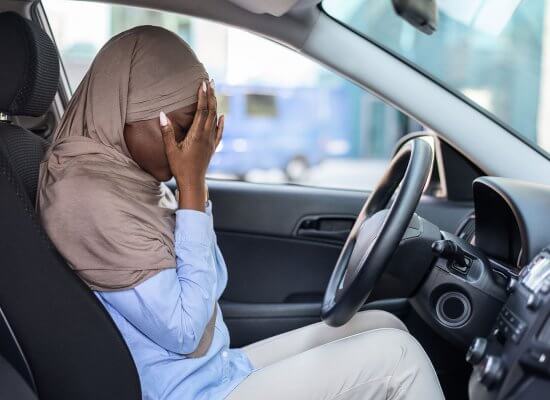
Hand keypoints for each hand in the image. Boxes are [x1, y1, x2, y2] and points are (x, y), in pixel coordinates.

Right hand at [160, 80, 223, 210]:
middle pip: (211, 111)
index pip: (202, 111)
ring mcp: (211, 142)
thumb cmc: (180, 168)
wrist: (193, 183)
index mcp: (196, 135)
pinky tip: (223, 116)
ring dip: (215, 105)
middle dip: (211, 95)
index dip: (202, 96)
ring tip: (214, 92)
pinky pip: (219, 132)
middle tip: (210, 81)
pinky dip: (221, 122)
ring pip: (216, 119)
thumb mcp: (170, 150)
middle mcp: (206, 136)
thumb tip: (162, 114)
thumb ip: (167, 132)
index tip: (203, 83)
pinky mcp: (212, 148)